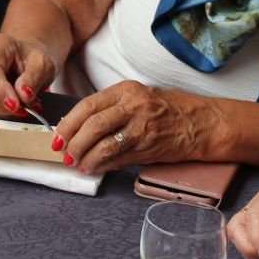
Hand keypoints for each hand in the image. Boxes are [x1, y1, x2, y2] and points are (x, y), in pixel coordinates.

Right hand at [0, 32, 58, 117]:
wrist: (25, 58)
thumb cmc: (32, 58)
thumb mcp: (42, 64)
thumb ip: (34, 78)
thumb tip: (24, 95)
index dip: (0, 90)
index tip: (15, 105)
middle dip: (3, 104)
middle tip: (25, 109)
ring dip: (3, 109)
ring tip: (23, 106)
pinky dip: (0, 110)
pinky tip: (14, 106)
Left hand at [56, 80, 224, 173]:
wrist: (201, 123)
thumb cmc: (168, 108)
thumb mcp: (138, 96)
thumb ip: (111, 107)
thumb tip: (79, 126)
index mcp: (127, 90)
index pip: (88, 105)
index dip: (68, 123)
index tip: (58, 136)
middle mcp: (134, 107)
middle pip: (93, 126)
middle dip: (73, 143)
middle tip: (64, 153)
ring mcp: (142, 128)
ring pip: (104, 145)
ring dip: (86, 158)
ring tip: (78, 163)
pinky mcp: (148, 149)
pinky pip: (118, 159)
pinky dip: (102, 166)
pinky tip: (95, 168)